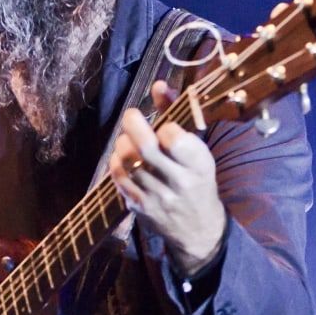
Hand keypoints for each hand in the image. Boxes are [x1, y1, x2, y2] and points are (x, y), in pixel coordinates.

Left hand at [108, 80, 226, 276]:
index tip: (164, 126)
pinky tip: (122, 158)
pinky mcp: (140, 209)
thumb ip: (177, 115)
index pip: (174, 139)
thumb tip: (158, 84)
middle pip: (146, 149)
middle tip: (132, 116)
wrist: (198, 230)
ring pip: (128, 163)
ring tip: (127, 139)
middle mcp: (180, 183)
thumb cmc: (197, 180)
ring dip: (122, 144)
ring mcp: (158, 198)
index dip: (164, 126)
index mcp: (200, 165)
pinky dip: (116, 163)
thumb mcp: (197, 149)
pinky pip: (119, 180)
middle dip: (133, 125)